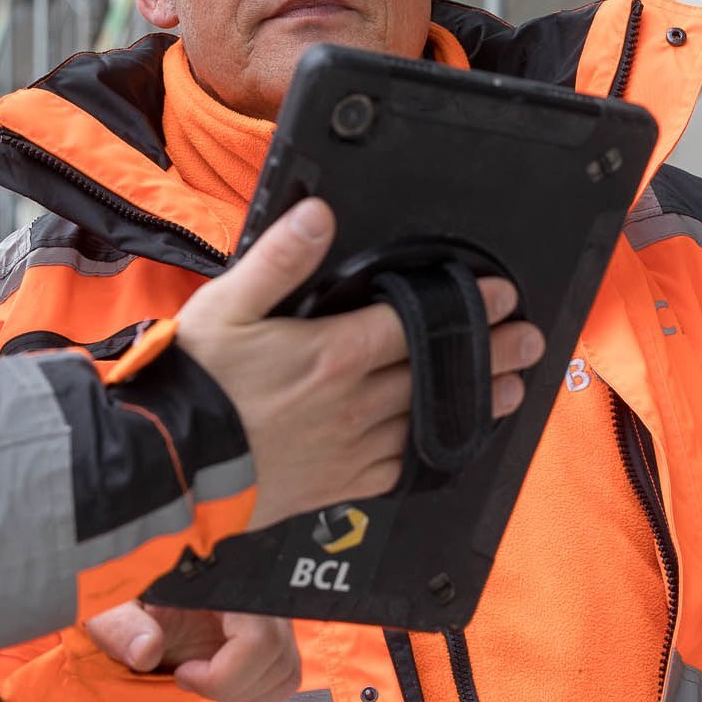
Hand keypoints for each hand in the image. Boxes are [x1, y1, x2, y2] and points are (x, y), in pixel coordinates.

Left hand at [84, 599, 299, 701]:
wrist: (136, 597)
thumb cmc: (124, 597)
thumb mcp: (111, 607)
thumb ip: (123, 627)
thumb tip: (146, 651)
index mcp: (219, 578)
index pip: (257, 637)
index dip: (225, 673)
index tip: (182, 673)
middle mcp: (254, 591)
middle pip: (276, 655)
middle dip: (232, 686)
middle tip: (188, 677)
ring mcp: (267, 611)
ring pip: (286, 668)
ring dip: (245, 692)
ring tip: (202, 679)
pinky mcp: (270, 630)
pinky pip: (286, 672)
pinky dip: (257, 692)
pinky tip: (220, 681)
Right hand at [174, 198, 542, 528]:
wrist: (171, 465)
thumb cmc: (197, 379)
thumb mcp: (227, 304)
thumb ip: (278, 259)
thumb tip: (322, 215)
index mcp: (331, 354)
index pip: (412, 324)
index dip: (461, 308)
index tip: (501, 295)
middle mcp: (352, 404)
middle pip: (433, 372)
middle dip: (486, 354)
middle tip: (530, 343)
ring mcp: (348, 449)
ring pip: (426, 422)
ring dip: (473, 404)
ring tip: (510, 392)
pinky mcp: (336, 485)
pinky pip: (399, 468)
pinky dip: (431, 452)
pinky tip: (445, 445)